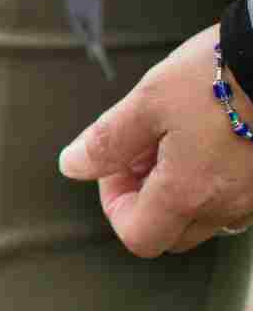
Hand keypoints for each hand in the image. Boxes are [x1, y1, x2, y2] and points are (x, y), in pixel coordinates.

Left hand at [58, 23, 252, 254]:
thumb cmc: (223, 74)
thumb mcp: (149, 101)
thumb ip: (108, 140)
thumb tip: (75, 165)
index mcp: (189, 193)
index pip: (138, 236)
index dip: (114, 205)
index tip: (115, 166)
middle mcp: (228, 205)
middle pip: (172, 233)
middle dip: (146, 199)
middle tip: (143, 152)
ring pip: (206, 217)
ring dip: (181, 190)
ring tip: (177, 140)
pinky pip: (235, 197)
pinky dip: (213, 180)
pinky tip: (210, 140)